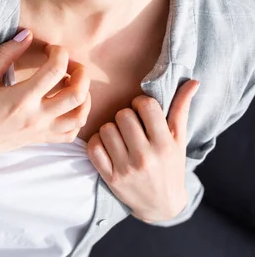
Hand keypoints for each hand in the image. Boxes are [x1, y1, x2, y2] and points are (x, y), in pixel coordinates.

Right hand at [0, 29, 91, 171]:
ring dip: (84, 96)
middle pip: (77, 94)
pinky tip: (68, 105)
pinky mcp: (39, 140)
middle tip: (70, 64)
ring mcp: (40, 131)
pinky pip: (70, 134)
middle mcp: (36, 117)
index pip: (55, 70)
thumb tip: (27, 34)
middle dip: (81, 73)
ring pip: (79, 116)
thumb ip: (7, 54)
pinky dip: (77, 119)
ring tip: (73, 83)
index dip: (59, 53)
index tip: (51, 49)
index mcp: (21, 98)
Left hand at [86, 79, 199, 222]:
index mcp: (165, 144)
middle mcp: (146, 156)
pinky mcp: (110, 177)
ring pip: (106, 128)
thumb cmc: (170, 166)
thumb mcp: (179, 140)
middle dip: (125, 116)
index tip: (141, 111)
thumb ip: (181, 109)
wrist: (161, 205)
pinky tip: (107, 146)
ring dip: (110, 129)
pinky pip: (93, 147)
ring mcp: (126, 168)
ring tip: (120, 136)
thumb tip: (192, 81)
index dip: (141, 103)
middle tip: (130, 125)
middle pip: (122, 115)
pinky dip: (97, 143)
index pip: (146, 106)